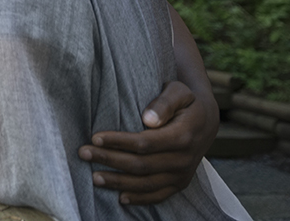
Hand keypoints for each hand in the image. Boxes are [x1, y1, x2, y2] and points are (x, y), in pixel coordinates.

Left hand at [78, 80, 218, 204]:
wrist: (206, 121)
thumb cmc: (186, 101)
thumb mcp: (179, 92)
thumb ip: (165, 102)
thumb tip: (148, 119)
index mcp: (183, 136)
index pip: (145, 143)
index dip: (119, 142)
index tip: (95, 137)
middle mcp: (184, 159)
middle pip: (141, 165)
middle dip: (109, 160)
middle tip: (83, 153)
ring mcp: (183, 174)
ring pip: (146, 183)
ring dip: (119, 182)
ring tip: (94, 177)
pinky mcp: (180, 183)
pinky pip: (159, 196)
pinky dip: (140, 198)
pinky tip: (120, 197)